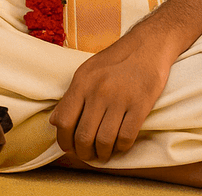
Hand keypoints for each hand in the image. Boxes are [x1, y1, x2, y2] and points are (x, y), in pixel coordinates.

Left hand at [50, 30, 175, 162]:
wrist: (147, 46)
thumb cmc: (115, 61)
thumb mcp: (86, 72)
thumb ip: (71, 96)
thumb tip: (54, 122)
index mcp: (82, 82)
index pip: (64, 121)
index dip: (64, 141)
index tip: (69, 148)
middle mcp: (98, 91)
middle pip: (83, 135)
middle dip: (83, 152)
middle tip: (87, 155)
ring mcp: (120, 98)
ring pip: (104, 140)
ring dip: (102, 154)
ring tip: (103, 154)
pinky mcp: (141, 105)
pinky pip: (126, 137)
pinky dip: (121, 148)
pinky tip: (120, 145)